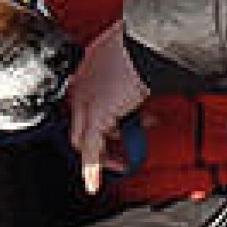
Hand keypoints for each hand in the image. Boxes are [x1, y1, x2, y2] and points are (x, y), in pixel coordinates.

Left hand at [65, 24, 145, 192]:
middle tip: (124, 142)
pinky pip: (90, 151)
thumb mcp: (131, 54)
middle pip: (82, 122)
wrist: (144, 42)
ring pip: (84, 139)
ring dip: (105, 152)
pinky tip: (94, 184)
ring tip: (125, 159)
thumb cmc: (142, 41)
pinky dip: (92, 170)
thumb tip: (143, 74)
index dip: (106, 113)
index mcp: (87, 66)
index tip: (123, 120)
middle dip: (106, 135)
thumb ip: (130, 67)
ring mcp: (86, 101)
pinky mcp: (96, 117)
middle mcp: (81, 84)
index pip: (86, 99)